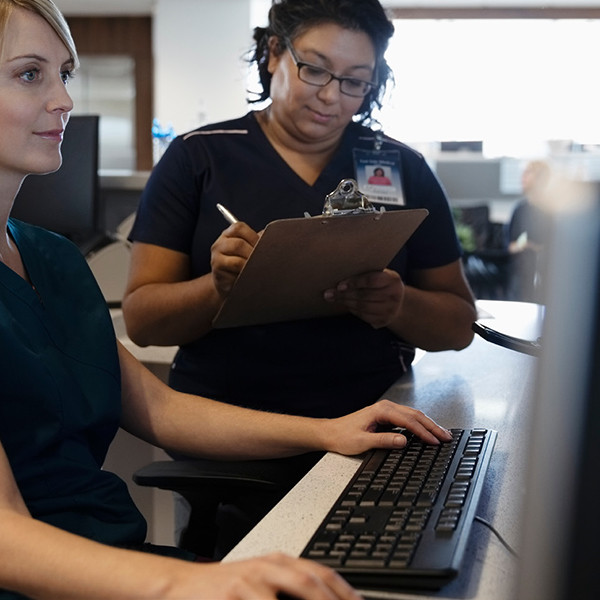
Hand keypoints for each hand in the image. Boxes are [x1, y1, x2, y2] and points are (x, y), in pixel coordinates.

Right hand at [171, 552, 361, 599]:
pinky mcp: (229, 597)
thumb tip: (326, 596)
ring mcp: (246, 584)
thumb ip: (291, 589)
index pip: (320, 573)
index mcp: (278, 562)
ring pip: (278, 599)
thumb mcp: (262, 581)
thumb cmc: (227, 589)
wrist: (183, 586)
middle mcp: (266, 568)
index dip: (343, 590)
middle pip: (307, 583)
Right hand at [210, 222, 258, 296]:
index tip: (262, 245)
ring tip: (256, 268)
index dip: (253, 236)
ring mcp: (216, 258)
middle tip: (262, 260)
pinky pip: (234, 270)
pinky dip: (245, 273)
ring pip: (237, 259)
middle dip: (254, 252)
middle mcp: (219, 244)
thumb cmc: (242, 264)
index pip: (238, 227)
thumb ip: (257, 241)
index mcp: (228, 235)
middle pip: (238, 244)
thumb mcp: (249, 250)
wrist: (230, 284)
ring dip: (250, 263)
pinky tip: (248, 275)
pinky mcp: (218, 272)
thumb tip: (272, 235)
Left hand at [323, 269, 403, 328]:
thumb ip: (366, 273)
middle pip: (365, 296)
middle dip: (344, 295)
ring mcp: (390, 310)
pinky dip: (353, 310)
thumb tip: (340, 272)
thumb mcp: (381, 274)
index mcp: (393, 280)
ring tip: (333, 298)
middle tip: (329, 293)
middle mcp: (394, 296)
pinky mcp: (384, 321)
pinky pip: (364, 316)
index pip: (372, 280)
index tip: (339, 285)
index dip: (354, 282)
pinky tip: (345, 304)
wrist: (399, 303)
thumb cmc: (383, 284)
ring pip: (363, 307)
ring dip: (346, 302)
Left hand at [324, 400, 452, 456]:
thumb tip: (404, 441)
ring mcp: (386, 411)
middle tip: (447, 437)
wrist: (330, 432)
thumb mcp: (363, 442)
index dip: (424, 432)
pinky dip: (419, 425)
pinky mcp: (386, 416)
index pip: (409, 421)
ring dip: (428, 425)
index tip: (435, 442)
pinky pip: (407, 419)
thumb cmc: (343, 437)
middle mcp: (385, 407)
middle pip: (415, 415)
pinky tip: (426, 432)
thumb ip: (384, 441)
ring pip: (413, 416)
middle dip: (432, 426)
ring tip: (442, 434)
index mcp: (381, 410)